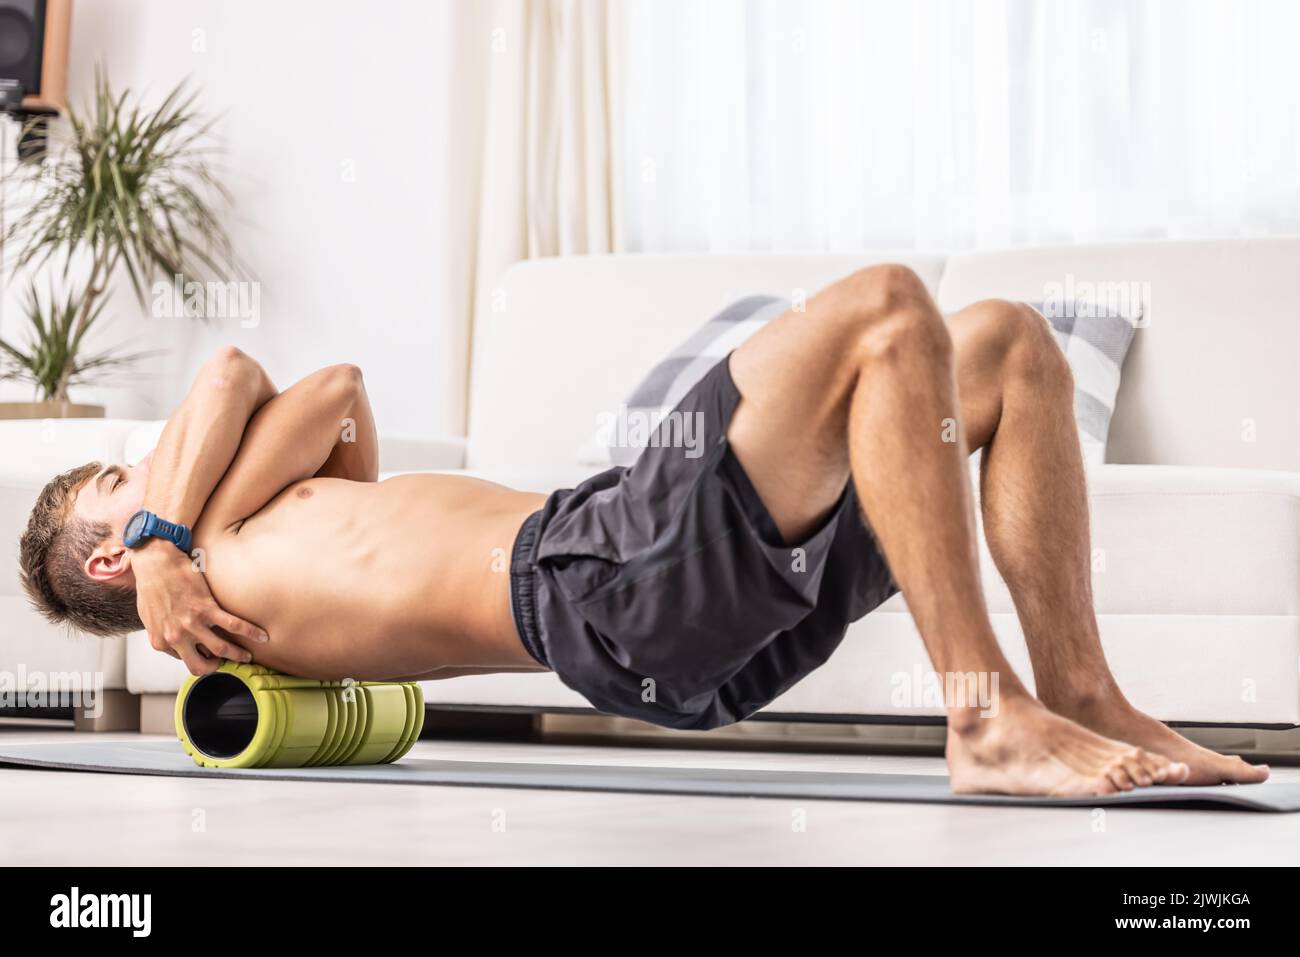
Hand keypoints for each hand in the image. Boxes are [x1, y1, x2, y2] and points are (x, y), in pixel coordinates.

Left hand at [133, 542, 268, 675]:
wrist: (155, 562)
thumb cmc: (151, 585)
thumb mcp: (150, 617)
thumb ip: (163, 632)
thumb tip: (177, 638)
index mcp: (160, 642)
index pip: (184, 660)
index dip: (198, 655)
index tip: (208, 651)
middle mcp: (175, 637)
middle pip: (200, 666)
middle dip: (216, 667)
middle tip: (226, 661)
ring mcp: (191, 624)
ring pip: (221, 650)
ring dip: (238, 655)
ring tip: (248, 655)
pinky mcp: (207, 608)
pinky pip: (233, 625)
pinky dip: (251, 632)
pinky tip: (262, 636)